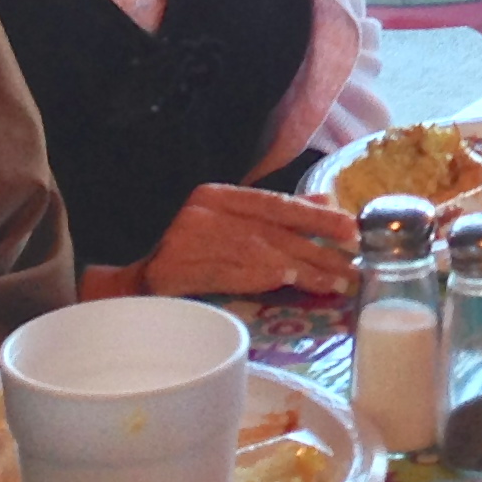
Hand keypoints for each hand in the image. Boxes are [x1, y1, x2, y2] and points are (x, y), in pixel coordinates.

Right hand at [137, 184, 360, 298]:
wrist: (126, 285)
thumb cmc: (181, 255)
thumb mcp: (224, 223)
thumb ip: (270, 214)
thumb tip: (324, 202)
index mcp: (218, 196)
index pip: (276, 204)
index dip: (317, 216)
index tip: (352, 230)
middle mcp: (206, 211)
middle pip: (274, 230)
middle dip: (320, 249)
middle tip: (355, 265)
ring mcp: (189, 239)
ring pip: (259, 252)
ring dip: (302, 270)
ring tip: (335, 283)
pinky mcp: (177, 268)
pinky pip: (228, 272)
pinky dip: (260, 277)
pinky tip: (288, 282)